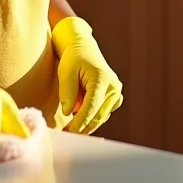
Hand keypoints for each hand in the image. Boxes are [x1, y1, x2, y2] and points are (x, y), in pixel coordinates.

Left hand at [52, 16, 122, 134]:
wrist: (82, 47)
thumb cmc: (73, 57)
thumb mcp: (65, 72)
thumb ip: (68, 92)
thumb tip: (69, 113)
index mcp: (102, 78)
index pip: (92, 106)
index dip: (81, 121)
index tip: (71, 131)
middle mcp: (113, 87)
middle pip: (98, 115)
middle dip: (84, 126)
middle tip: (68, 135)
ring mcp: (116, 92)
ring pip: (101, 116)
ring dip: (87, 123)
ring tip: (70, 128)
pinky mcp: (114, 96)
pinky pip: (103, 112)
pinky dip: (92, 117)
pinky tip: (79, 119)